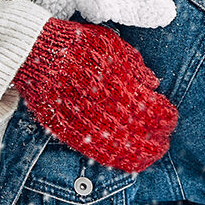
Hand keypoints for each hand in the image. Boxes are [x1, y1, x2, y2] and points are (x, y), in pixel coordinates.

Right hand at [13, 18, 177, 171]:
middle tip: (163, 143)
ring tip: (148, 157)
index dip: (165, 118)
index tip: (169, 120)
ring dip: (137, 154)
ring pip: (119, 146)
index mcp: (121, 84)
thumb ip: (136, 66)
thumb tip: (153, 84)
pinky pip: (94, 150)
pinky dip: (111, 157)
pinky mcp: (67, 129)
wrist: (35, 50)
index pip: (153, 110)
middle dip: (155, 140)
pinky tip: (123, 161)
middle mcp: (106, 105)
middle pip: (139, 132)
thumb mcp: (112, 45)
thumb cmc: (77, 44)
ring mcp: (86, 120)